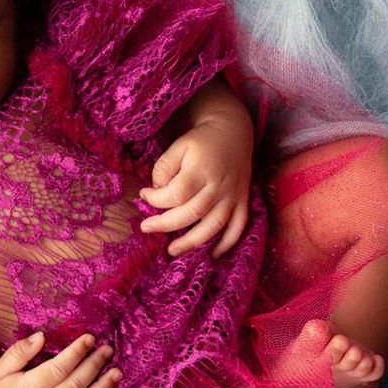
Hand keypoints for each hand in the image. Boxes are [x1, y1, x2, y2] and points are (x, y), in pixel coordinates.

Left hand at [139, 113, 254, 258]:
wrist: (233, 133)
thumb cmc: (201, 141)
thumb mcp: (179, 146)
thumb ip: (164, 167)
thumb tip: (156, 190)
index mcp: (201, 170)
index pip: (176, 194)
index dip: (156, 199)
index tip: (144, 195)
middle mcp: (218, 186)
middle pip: (191, 213)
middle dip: (165, 224)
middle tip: (146, 228)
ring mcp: (232, 196)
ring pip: (213, 226)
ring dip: (192, 242)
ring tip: (172, 250)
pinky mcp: (242, 202)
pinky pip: (238, 227)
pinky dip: (227, 244)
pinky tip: (212, 255)